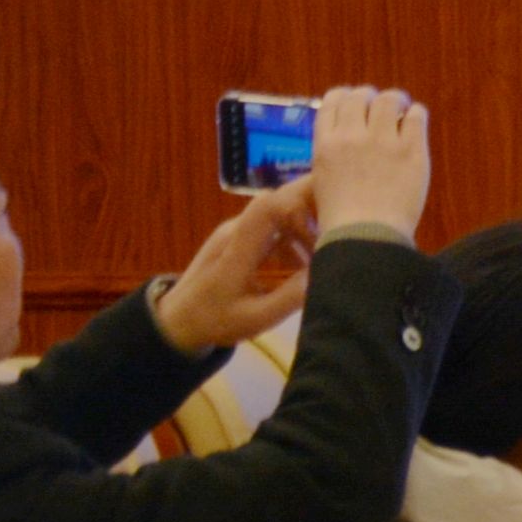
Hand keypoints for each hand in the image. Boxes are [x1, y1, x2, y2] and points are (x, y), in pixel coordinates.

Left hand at [154, 180, 321, 355]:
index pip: (271, 205)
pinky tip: (305, 261)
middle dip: (314, 204)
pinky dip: (295, 235)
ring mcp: (236, 232)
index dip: (304, 203)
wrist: (175, 323)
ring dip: (307, 224)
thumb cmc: (214, 321)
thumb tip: (329, 271)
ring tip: (328, 250)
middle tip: (346, 223)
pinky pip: (273, 225)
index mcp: (237, 247)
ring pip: (279, 211)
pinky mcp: (239, 239)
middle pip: (278, 199)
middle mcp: (236, 230)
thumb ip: (292, 295)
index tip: (331, 222)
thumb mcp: (256, 318)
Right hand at [303, 85, 432, 243]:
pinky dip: (416, 114)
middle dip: (371, 97)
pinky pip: (416, 116)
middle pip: (361, 96)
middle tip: (382, 106)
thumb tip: (349, 133)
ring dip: (396, 100)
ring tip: (403, 109)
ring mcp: (382, 142)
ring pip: (389, 100)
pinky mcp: (411, 150)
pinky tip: (416, 122)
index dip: (345, 96)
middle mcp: (351, 137)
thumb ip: (334, 152)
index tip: (355, 101)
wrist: (365, 235)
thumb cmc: (342, 216)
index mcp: (325, 144)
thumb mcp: (324, 178)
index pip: (333, 101)